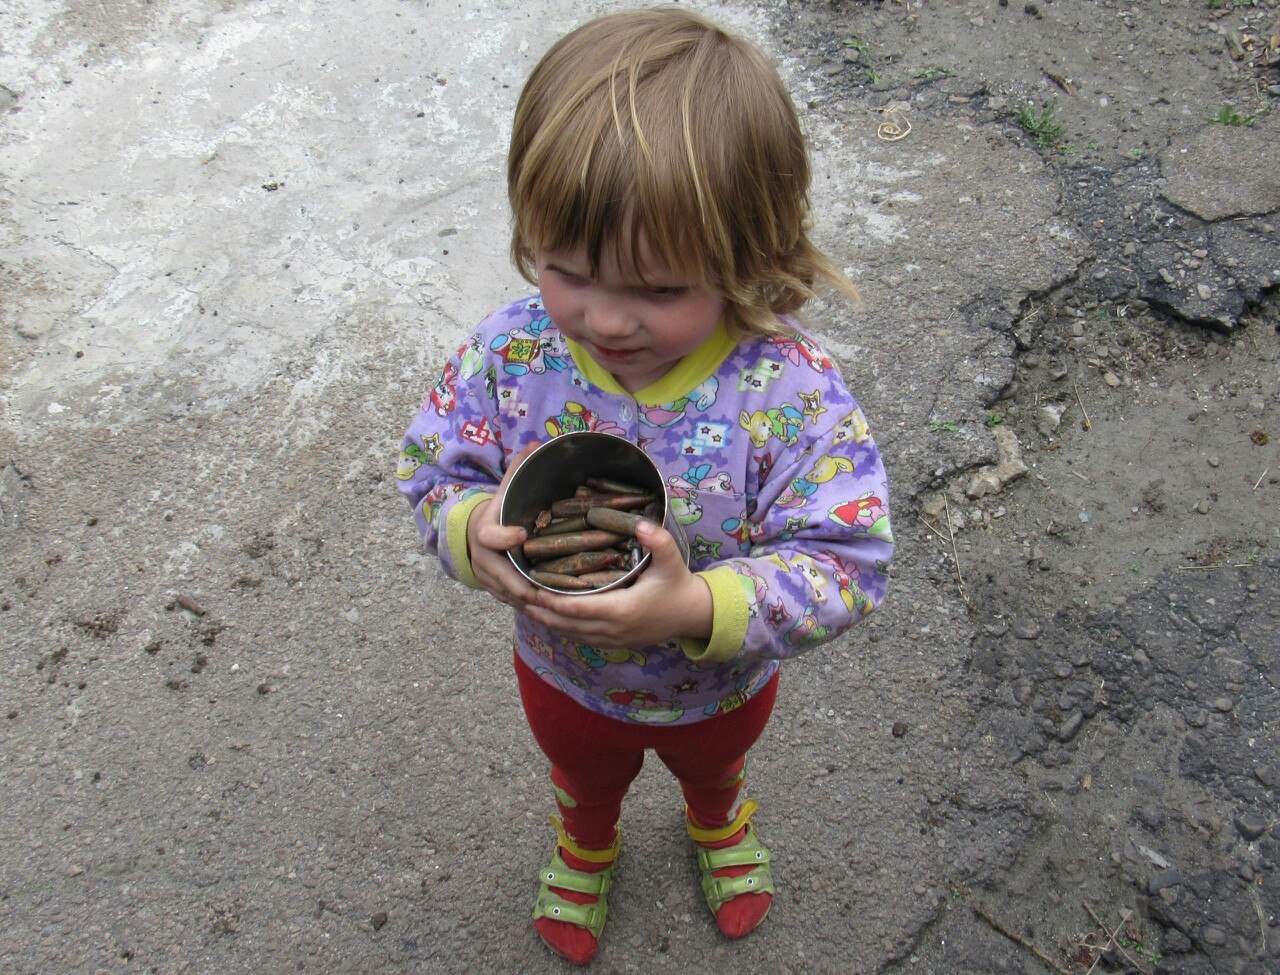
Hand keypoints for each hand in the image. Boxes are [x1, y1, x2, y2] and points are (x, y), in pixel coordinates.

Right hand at [467, 442, 542, 609]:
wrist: (469, 534)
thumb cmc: (495, 512)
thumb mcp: (503, 492)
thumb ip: (517, 471)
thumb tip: (536, 443)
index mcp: (484, 531)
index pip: (491, 536)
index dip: (505, 537)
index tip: (522, 535)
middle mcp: (482, 557)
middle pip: (501, 576)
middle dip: (524, 585)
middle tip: (548, 592)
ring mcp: (486, 576)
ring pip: (507, 594)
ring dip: (529, 601)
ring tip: (555, 605)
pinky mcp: (493, 590)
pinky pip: (510, 602)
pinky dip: (528, 607)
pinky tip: (550, 610)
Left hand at [523, 519, 712, 648]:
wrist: (692, 614)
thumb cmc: (678, 584)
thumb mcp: (671, 559)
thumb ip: (657, 540)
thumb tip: (640, 523)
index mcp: (621, 609)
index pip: (576, 608)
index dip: (551, 601)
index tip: (530, 588)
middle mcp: (613, 629)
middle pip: (567, 624)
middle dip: (541, 611)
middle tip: (517, 596)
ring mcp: (614, 639)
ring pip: (572, 634)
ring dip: (549, 621)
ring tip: (527, 606)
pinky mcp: (615, 642)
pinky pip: (582, 638)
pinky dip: (564, 628)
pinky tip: (551, 617)